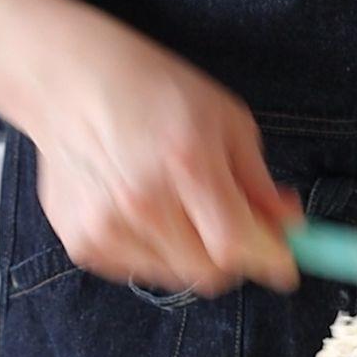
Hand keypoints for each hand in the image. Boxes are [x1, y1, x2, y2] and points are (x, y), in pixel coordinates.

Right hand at [0, 0, 301, 294]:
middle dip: (235, 256)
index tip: (287, 267)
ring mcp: (107, 228)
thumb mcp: (225, 119)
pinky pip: (142, 270)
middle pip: (211, 271)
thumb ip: (258, 180)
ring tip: (185, 207)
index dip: (269, 261)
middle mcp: (143, 204)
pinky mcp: (83, 243)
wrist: (66, 80)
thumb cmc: (151, 89)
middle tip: (238, 227)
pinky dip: (159, 251)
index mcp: (186, 166)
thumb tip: (290, 224)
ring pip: (178, 276)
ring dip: (196, 253)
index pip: (237, 245)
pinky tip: (148, 210)